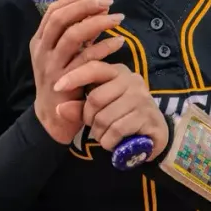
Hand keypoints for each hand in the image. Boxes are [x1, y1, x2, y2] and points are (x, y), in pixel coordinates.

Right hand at [30, 0, 126, 143]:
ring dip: (97, 23)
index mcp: (40, 40)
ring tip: (118, 19)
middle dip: (86, 6)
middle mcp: (43, 50)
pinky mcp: (66, 80)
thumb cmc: (62, 81)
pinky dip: (104, 47)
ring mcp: (53, 66)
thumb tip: (97, 11)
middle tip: (108, 3)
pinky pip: (86, 58)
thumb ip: (75, 35)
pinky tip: (119, 42)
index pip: (54, 10)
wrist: (53, 117)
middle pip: (61, 18)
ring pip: (73, 36)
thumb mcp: (62, 55)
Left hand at [53, 62, 168, 160]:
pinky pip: (116, 130)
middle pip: (95, 98)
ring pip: (104, 117)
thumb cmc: (121, 117)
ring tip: (106, 135)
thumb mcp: (98, 110)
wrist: (154, 134)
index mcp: (117, 72)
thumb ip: (78, 107)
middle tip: (95, 126)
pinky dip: (110, 141)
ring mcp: (141, 97)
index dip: (74, 77)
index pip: (93, 68)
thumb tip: (58, 108)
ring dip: (100, 133)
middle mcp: (131, 80)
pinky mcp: (147, 115)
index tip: (57, 88)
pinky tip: (114, 142)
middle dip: (89, 118)